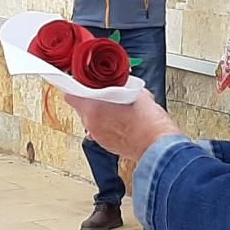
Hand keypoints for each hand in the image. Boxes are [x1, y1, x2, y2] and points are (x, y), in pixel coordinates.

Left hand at [65, 91, 180, 160]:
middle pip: (82, 107)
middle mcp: (91, 124)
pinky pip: (100, 130)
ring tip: (118, 107)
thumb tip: (120, 83)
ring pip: (91, 119)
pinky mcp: (106, 145)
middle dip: (92, 99)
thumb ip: (122, 86)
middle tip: (107, 93)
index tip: (85, 83)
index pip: (71, 95)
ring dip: (100, 112)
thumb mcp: (136, 93)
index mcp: (93, 109)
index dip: (77, 87)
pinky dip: (107, 124)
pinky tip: (122, 120)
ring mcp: (98, 136)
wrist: (158, 146)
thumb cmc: (148, 123)